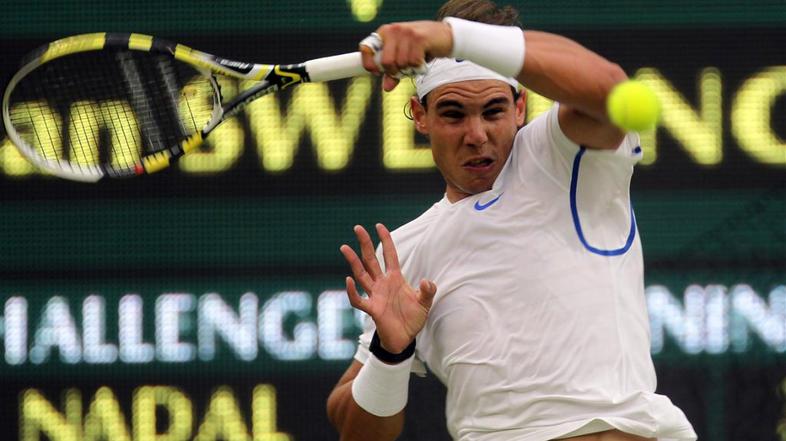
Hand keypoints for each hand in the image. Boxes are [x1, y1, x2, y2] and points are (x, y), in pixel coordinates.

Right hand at [340, 223, 436, 352]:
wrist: (405, 339)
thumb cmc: (413, 318)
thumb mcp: (425, 303)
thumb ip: (428, 291)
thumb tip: (426, 281)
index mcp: (395, 278)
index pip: (389, 255)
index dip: (385, 240)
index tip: (379, 226)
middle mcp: (382, 283)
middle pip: (371, 259)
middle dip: (365, 243)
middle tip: (357, 227)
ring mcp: (375, 295)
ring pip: (361, 274)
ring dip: (353, 262)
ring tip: (344, 247)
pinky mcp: (372, 309)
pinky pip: (358, 299)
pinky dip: (353, 291)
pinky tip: (349, 280)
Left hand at [359, 21, 452, 91]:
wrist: (447, 36)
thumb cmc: (424, 47)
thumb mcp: (405, 58)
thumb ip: (394, 71)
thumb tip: (386, 87)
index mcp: (385, 32)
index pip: (366, 48)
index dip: (369, 63)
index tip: (375, 72)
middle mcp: (393, 30)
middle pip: (386, 62)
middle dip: (396, 71)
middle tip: (406, 69)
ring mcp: (406, 33)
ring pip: (401, 64)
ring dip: (410, 69)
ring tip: (417, 63)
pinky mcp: (419, 38)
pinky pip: (413, 62)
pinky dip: (418, 67)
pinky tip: (423, 62)